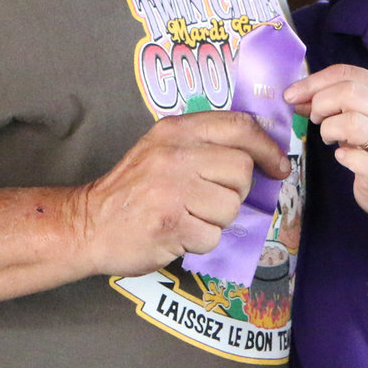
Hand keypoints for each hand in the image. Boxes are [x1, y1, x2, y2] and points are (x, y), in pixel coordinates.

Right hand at [74, 111, 290, 276]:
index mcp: (177, 129)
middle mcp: (176, 153)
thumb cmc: (134, 189)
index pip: (239, 126)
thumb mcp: (163, 148)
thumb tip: (263, 156)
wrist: (89, 223)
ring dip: (216, 220)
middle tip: (209, 199)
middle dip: (235, 192)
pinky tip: (178, 233)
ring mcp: (172, 188)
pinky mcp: (171, 223)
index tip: (278, 166)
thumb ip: (205, 144)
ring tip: (188, 216)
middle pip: (242, 170)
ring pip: (231, 207)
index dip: (267, 147)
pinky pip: (213, 236)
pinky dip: (201, 241)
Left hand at [285, 64, 367, 221]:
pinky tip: (342, 156)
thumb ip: (335, 101)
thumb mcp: (364, 114)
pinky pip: (360, 160)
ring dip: (329, 129)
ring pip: (352, 122)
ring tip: (329, 138)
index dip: (312, 82)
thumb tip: (297, 96)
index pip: (345, 73)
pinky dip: (345, 157)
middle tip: (315, 119)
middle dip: (320, 104)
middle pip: (348, 92)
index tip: (291, 95)